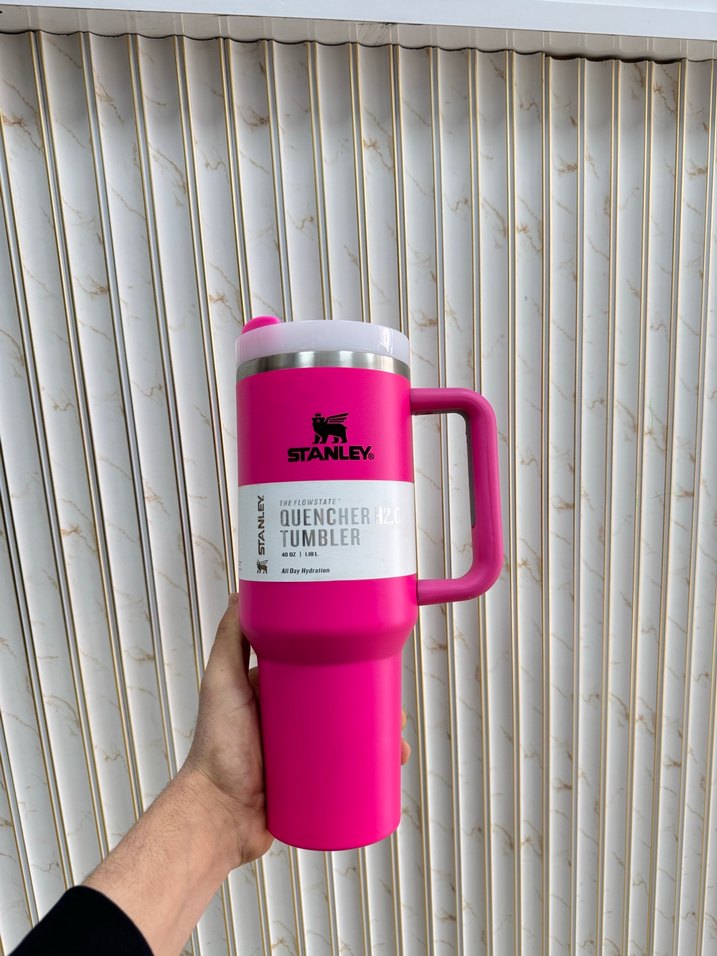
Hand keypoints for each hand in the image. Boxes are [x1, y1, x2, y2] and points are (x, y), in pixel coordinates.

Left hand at [182, 593, 411, 869]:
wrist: (218, 814)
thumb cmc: (215, 747)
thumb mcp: (222, 681)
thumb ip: (231, 638)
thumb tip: (245, 591)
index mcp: (277, 692)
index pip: (323, 669)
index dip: (353, 664)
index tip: (377, 660)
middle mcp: (292, 720)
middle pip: (344, 704)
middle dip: (376, 706)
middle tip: (398, 710)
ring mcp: (303, 754)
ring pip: (352, 740)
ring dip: (382, 740)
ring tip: (400, 743)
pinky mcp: (312, 786)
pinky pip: (348, 775)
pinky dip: (373, 773)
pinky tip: (392, 771)